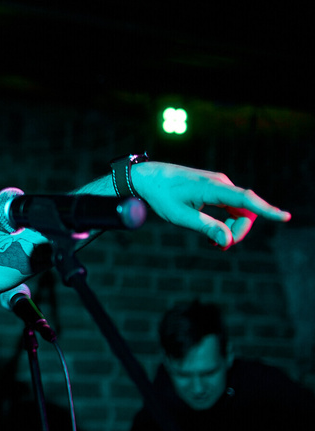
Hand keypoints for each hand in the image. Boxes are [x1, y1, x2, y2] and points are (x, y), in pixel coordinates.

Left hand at [131, 162, 290, 248]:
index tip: (285, 217)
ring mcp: (220, 185)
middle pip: (246, 212)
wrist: (151, 177)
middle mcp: (222, 183)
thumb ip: (206, 228)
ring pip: (239, 211)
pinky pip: (231, 207)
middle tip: (218, 246)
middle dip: (238, 231)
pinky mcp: (217, 188)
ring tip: (214, 243)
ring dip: (232, 228)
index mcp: (213, 188)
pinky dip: (227, 222)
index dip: (267, 210)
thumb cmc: (163, 196)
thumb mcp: (181, 217)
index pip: (246, 200)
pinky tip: (215, 234)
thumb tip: (228, 242)